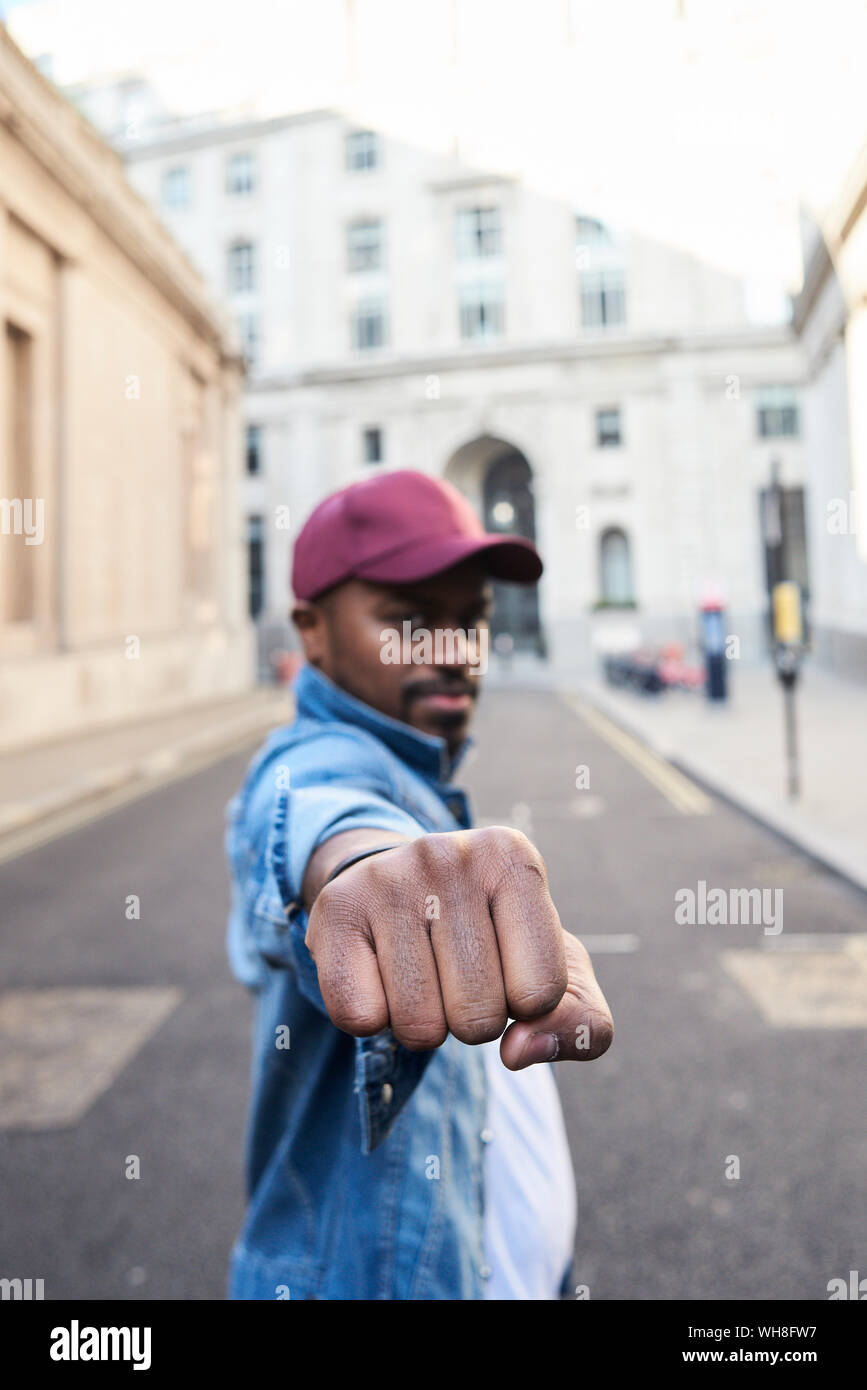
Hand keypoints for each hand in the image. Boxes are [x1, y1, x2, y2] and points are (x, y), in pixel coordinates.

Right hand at [305, 827, 612, 1068]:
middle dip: (472, 1019)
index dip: (526, 1004)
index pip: (542, 992)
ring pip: (418, 1026)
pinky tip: (378, 973)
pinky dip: (373, 1019)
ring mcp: (386, 878)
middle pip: (479, 1016)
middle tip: (456, 974)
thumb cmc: (492, 939)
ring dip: (424, 1024)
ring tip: (420, 973)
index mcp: (513, 857)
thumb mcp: (556, 974)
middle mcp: (448, 854)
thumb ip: (583, 1025)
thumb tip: (519, 1052)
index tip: (507, 967)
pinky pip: (360, 1017)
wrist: (396, 889)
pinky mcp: (335, 910)